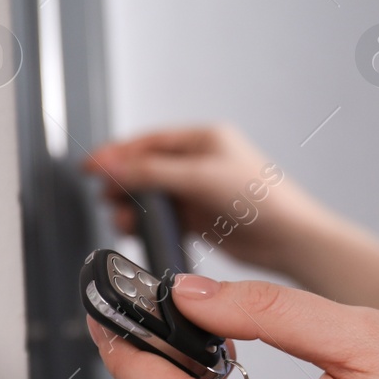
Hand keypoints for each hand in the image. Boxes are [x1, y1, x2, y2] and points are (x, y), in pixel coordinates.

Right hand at [84, 125, 308, 272]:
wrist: (289, 239)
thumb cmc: (261, 200)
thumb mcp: (199, 177)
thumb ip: (152, 172)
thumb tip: (112, 168)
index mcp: (204, 139)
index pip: (148, 142)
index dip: (116, 153)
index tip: (89, 166)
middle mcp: (201, 162)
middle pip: (147, 167)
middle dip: (122, 182)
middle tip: (103, 196)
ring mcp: (201, 190)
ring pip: (154, 195)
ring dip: (134, 206)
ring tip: (121, 219)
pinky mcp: (203, 217)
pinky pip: (165, 217)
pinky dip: (149, 223)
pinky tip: (137, 230)